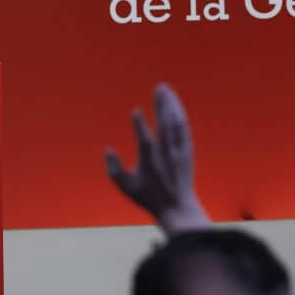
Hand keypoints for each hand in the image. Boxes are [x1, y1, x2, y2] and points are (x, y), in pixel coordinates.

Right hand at [105, 83, 207, 233]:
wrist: (177, 207)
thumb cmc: (149, 197)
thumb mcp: (126, 187)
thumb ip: (114, 169)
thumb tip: (107, 150)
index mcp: (150, 161)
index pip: (145, 139)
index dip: (140, 125)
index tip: (136, 111)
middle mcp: (166, 154)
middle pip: (165, 124)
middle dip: (162, 104)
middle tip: (158, 87)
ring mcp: (179, 151)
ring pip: (176, 123)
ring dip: (172, 104)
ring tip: (166, 89)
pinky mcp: (187, 151)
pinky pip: (184, 128)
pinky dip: (179, 115)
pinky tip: (175, 106)